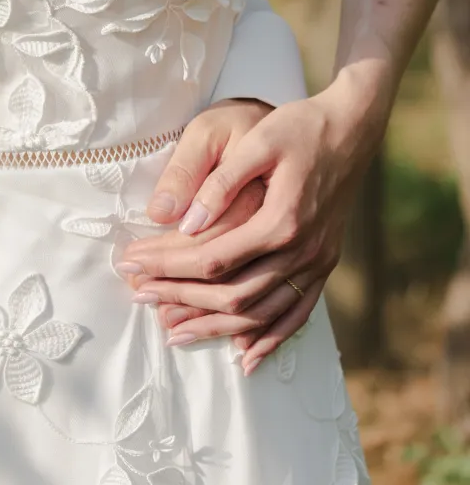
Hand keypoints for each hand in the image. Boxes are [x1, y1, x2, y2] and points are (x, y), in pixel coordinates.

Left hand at [117, 90, 375, 372]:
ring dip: (217, 327)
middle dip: (181, 299)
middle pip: (233, 294)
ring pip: (262, 314)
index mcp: (281, 221)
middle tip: (139, 297)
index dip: (168, 265)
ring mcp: (317, 263)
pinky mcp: (324, 264)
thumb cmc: (300, 127)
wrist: (352, 129)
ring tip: (174, 333)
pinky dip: (271, 339)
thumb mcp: (259, 142)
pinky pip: (298, 314)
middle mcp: (302, 251)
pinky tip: (246, 356)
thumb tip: (185, 223)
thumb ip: (221, 183)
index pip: (212, 258)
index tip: (132, 264)